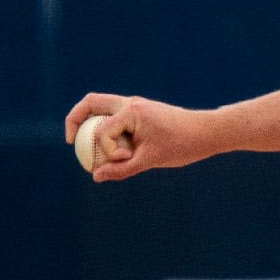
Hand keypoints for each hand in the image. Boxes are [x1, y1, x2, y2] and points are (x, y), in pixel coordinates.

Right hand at [63, 94, 216, 182]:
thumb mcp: (151, 160)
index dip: (107, 150)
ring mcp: (134, 105)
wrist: (208, 132)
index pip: (102, 130)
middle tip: (70, 141)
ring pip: (101, 107)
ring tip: (90, 146)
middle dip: (75, 120)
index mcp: (131, 111)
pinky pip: (115, 117)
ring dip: (92, 124)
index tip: (125, 160)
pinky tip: (113, 148)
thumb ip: (122, 169)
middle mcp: (129, 103)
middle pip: (90, 103)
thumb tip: (96, 176)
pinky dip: (108, 129)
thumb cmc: (183, 145)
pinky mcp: (140, 112)